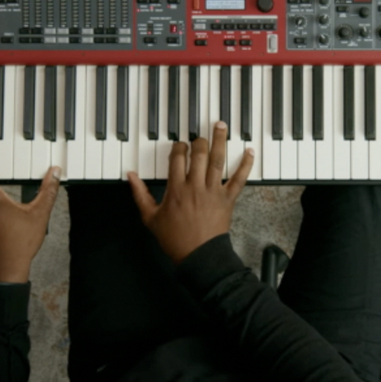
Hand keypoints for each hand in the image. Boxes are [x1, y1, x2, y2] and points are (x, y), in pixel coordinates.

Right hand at [126, 120, 251, 263]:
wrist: (198, 255)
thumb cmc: (174, 238)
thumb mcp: (150, 217)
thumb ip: (140, 194)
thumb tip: (131, 176)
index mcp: (176, 190)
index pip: (177, 159)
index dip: (178, 147)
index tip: (179, 145)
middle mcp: (195, 186)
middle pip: (198, 155)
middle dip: (199, 141)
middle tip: (199, 136)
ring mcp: (213, 191)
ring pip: (217, 160)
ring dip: (220, 141)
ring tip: (221, 126)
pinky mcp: (228, 198)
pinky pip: (239, 178)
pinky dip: (245, 164)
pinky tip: (249, 152)